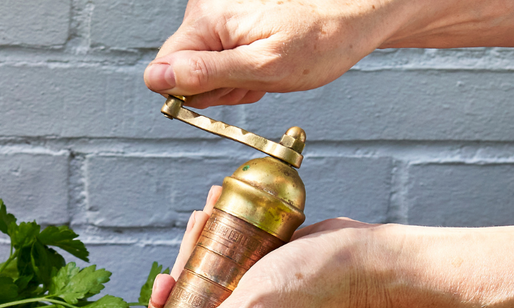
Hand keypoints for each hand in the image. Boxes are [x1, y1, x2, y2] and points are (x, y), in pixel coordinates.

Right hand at [144, 0, 390, 107]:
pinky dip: (245, 66)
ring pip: (208, 64)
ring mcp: (222, 10)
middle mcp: (207, 7)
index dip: (192, 92)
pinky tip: (267, 62)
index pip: (165, 68)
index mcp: (208, 16)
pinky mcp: (236, 15)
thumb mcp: (261, 69)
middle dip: (219, 86)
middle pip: (187, 67)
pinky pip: (225, 52)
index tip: (226, 93)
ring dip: (235, 79)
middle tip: (255, 82)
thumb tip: (158, 80)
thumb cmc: (319, 39)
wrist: (356, 14)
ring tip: (266, 71)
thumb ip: (205, 75)